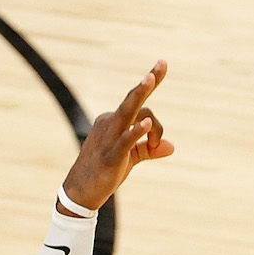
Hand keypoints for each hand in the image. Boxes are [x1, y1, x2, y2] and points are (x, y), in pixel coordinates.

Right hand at [59, 61, 175, 212]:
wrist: (82, 191)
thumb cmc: (105, 172)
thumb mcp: (130, 159)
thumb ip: (149, 150)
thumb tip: (171, 147)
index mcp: (114, 122)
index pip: (137, 104)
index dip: (150, 86)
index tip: (162, 64)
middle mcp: (110, 123)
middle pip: (133, 100)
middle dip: (148, 82)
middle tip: (162, 63)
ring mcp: (109, 137)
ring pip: (127, 112)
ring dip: (140, 95)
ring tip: (151, 79)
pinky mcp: (111, 155)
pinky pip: (124, 140)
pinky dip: (135, 131)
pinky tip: (145, 124)